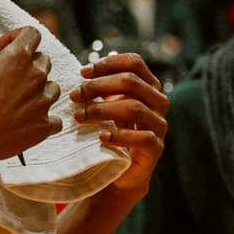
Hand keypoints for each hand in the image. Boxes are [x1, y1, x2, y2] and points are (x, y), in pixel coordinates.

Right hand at [0, 28, 57, 170]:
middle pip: (43, 61)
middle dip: (28, 65)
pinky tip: (29, 122)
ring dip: (39, 91)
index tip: (5, 48)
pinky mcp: (46, 124)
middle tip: (11, 77)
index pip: (32, 34)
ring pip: (53, 88)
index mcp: (16, 59)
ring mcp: (44, 101)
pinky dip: (44, 119)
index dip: (18, 37)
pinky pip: (55, 119)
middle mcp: (36, 76)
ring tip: (19, 100)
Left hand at [75, 53, 169, 192]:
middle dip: (98, 86)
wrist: (120, 170)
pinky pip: (143, 138)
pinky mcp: (156, 148)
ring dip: (102, 110)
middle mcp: (158, 103)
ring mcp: (159, 125)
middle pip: (132, 82)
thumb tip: (86, 71)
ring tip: (80, 116)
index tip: (83, 73)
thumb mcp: (107, 106)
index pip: (135, 63)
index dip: (108, 63)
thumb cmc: (111, 133)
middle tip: (75, 95)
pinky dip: (119, 135)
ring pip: (136, 107)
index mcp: (148, 87)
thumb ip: (103, 89)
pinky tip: (101, 137)